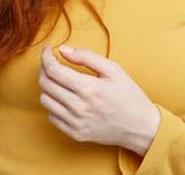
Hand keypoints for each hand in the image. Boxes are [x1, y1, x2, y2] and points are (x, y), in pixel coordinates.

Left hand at [39, 44, 161, 155]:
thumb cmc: (129, 96)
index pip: (53, 70)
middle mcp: (79, 107)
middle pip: (45, 84)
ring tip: (58, 80)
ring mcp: (76, 123)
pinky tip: (64, 98)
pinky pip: (52, 116)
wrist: (140, 127)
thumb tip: (63, 50)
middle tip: (52, 62)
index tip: (48, 50)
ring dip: (47, 87)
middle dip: (44, 68)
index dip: (46, 57)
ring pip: (45, 100)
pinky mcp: (75, 134)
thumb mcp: (114, 69)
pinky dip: (53, 104)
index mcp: (88, 88)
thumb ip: (87, 56)